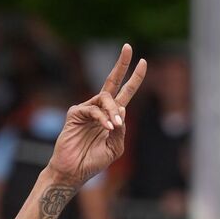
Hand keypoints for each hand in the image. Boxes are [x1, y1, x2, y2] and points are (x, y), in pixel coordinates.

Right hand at [46, 44, 146, 187]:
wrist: (75, 171)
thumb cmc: (94, 161)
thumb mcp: (115, 147)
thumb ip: (121, 130)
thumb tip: (122, 110)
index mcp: (113, 116)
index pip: (126, 93)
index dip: (135, 78)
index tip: (144, 62)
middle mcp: (100, 109)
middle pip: (112, 81)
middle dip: (121, 65)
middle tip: (128, 47)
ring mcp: (87, 109)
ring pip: (106, 98)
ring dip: (113, 111)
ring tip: (114, 126)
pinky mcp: (75, 113)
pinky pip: (93, 109)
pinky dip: (102, 118)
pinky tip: (107, 127)